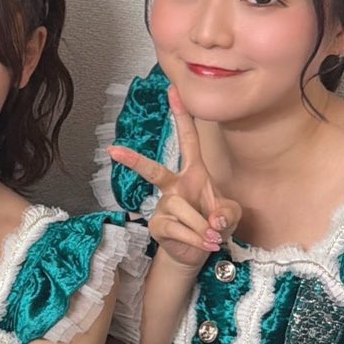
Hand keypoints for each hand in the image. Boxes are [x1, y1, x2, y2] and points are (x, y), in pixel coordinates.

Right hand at [110, 85, 241, 269]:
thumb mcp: (230, 214)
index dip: (182, 116)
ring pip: (182, 209)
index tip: (173, 91)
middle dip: (135, 161)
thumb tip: (212, 219)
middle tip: (113, 152)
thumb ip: (227, 211)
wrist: (200, 252)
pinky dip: (195, 240)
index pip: (188, 140)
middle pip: (154, 171)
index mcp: (194, 173)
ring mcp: (164, 206)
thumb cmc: (214, 224)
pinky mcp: (158, 226)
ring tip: (212, 237)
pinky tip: (203, 245)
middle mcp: (175, 186)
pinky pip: (178, 229)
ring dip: (202, 226)